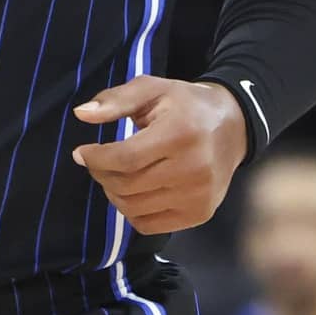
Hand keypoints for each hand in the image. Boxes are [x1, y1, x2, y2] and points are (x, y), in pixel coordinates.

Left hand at [69, 77, 248, 235]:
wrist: (234, 127)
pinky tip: (133, 192)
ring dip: (113, 193)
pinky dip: (131, 212)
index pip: (125, 158)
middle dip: (101, 174)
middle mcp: (194, 168)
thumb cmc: (186, 106)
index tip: (81, 153)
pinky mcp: (200, 213)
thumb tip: (81, 114)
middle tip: (98, 162)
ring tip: (115, 175)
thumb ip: (116, 100)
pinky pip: (149, 225)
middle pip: (126, 185)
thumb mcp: (153, 89)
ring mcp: (198, 196)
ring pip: (133, 208)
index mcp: (181, 134)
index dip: (95, 159)